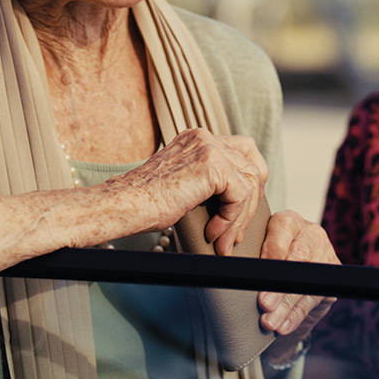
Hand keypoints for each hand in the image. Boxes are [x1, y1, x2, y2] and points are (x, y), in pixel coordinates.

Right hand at [113, 128, 267, 254]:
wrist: (126, 205)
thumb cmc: (146, 203)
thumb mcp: (184, 184)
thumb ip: (208, 181)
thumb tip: (236, 201)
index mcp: (198, 139)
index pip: (243, 152)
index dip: (249, 182)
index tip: (242, 212)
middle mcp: (205, 138)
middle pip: (252, 165)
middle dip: (251, 202)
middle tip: (237, 231)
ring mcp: (208, 147)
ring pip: (249, 182)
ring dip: (240, 218)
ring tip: (224, 240)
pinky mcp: (211, 164)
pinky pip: (239, 193)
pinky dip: (231, 218)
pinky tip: (213, 232)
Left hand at [256, 209, 339, 349]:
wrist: (294, 272)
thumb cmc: (270, 258)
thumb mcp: (260, 250)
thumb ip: (254, 257)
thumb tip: (236, 276)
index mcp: (289, 221)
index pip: (282, 231)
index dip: (270, 253)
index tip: (258, 273)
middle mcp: (311, 234)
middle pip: (297, 259)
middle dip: (279, 285)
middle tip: (263, 303)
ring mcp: (325, 254)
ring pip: (305, 282)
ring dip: (286, 306)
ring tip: (269, 322)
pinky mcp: (332, 277)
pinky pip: (314, 298)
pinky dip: (295, 315)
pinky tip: (283, 326)